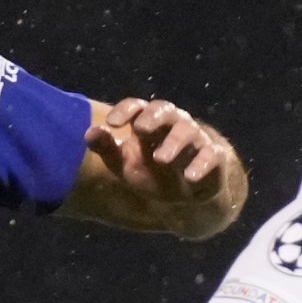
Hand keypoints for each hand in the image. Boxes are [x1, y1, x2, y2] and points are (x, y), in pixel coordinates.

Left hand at [85, 98, 243, 238]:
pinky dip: (201, 164)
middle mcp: (172, 124)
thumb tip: (88, 133)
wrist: (186, 194)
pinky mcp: (213, 157)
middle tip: (141, 128)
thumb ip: (107, 149)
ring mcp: (195, 139)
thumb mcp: (124, 165)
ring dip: (174, 142)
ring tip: (161, 158)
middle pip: (165, 109)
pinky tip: (190, 176)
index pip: (137, 107)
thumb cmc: (151, 172)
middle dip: (153, 117)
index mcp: (148, 122)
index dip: (126, 111)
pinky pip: (211, 155)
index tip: (112, 123)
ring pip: (187, 130)